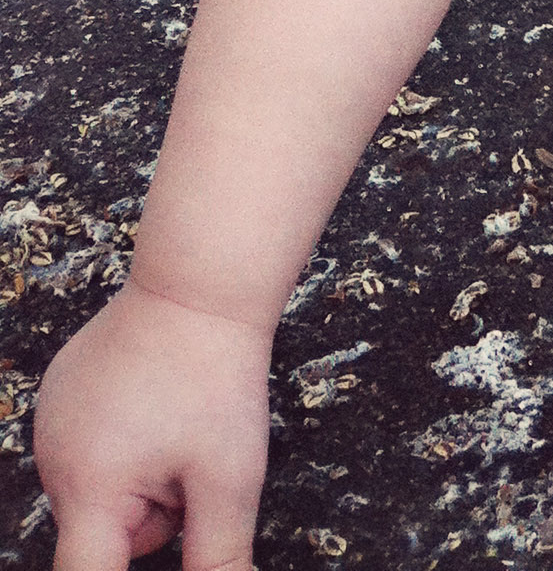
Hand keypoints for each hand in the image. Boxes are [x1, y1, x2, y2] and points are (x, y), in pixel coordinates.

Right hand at [35, 281, 269, 567]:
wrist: (199, 282)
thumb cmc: (217, 375)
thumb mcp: (230, 479)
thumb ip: (217, 556)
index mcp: (89, 489)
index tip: (142, 545)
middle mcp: (53, 461)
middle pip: (105, 535)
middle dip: (153, 516)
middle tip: (191, 457)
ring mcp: (50, 424)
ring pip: (103, 492)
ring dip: (141, 478)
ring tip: (175, 418)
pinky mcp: (59, 395)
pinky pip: (93, 448)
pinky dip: (124, 440)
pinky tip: (153, 394)